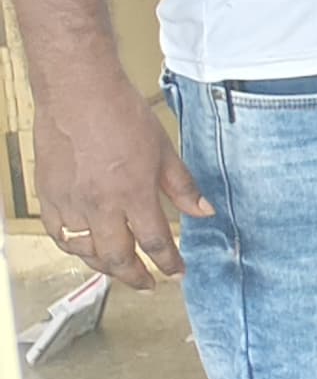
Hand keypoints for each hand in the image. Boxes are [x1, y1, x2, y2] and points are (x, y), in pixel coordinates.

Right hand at [31, 71, 207, 288]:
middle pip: (117, 257)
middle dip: (135, 276)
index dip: (169, 263)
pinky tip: (85, 248)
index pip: (155, 242)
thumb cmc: (121, 115)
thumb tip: (204, 211)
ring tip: (119, 269)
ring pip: (85, 252)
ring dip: (104, 266)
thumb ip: (183, 187)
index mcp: (133, 194)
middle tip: (148, 284)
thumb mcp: (164, 150)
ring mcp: (71, 202)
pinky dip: (73, 247)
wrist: (79, 93)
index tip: (177, 273)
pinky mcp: (49, 196)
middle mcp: (100, 205)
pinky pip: (59, 235)